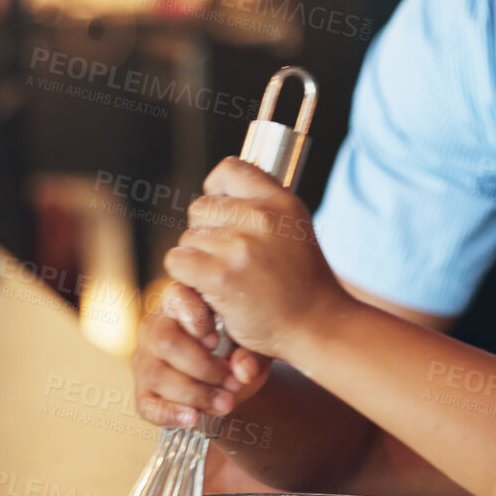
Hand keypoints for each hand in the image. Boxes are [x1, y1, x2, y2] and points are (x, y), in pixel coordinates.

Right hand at [133, 282, 270, 429]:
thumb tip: (244, 371)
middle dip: (203, 366)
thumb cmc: (241, 347)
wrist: (234, 379)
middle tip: (234, 382)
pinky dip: (171, 414)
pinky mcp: (144, 391)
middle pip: (165, 342)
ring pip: (157, 375)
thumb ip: (252, 353)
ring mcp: (144, 360)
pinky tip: (194, 418)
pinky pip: (147, 405)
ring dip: (195, 393)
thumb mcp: (253, 344)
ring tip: (228, 403)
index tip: (216, 340)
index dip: (195, 320)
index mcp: (181, 301)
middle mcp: (155, 326)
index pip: (177, 299)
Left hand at [164, 157, 347, 359]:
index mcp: (281, 202)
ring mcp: (240, 246)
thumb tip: (216, 191)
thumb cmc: (303, 285)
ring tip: (231, 281)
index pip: (229, 170)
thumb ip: (262, 209)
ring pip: (188, 239)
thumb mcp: (296, 231)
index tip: (224, 214)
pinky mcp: (219, 275)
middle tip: (232, 262)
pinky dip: (188, 279)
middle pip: (200, 209)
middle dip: (207, 234)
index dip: (218, 191)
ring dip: (200, 262)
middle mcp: (261, 217)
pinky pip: (178, 262)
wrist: (317, 326)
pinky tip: (213, 291)